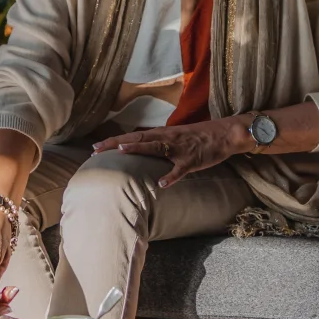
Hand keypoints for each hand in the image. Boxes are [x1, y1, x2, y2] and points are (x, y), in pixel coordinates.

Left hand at [94, 115, 252, 188]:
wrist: (223, 134)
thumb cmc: (197, 138)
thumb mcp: (172, 138)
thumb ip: (156, 144)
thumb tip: (138, 150)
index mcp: (160, 134)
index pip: (132, 137)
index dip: (113, 142)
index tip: (94, 147)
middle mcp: (166, 138)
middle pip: (137, 140)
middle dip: (116, 144)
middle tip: (96, 149)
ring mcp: (178, 149)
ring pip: (156, 148)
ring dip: (138, 149)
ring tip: (121, 152)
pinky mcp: (192, 160)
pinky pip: (180, 169)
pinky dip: (171, 176)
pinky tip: (162, 184)